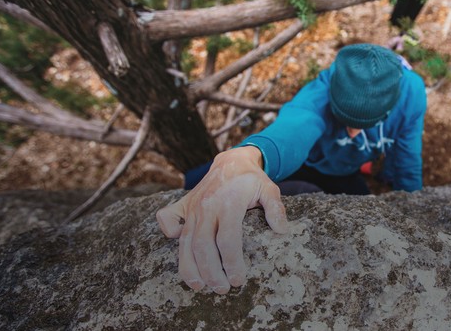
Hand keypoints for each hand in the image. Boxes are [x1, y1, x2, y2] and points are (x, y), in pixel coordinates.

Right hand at [156, 146, 288, 293]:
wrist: (231, 161)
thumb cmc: (251, 180)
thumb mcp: (270, 189)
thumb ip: (276, 209)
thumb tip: (282, 231)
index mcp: (229, 203)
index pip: (228, 239)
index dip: (232, 263)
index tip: (238, 280)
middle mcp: (207, 206)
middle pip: (202, 245)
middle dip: (210, 272)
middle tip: (221, 289)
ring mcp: (192, 207)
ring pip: (185, 241)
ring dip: (190, 267)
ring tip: (199, 286)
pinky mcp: (183, 206)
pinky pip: (168, 220)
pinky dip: (168, 235)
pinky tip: (180, 252)